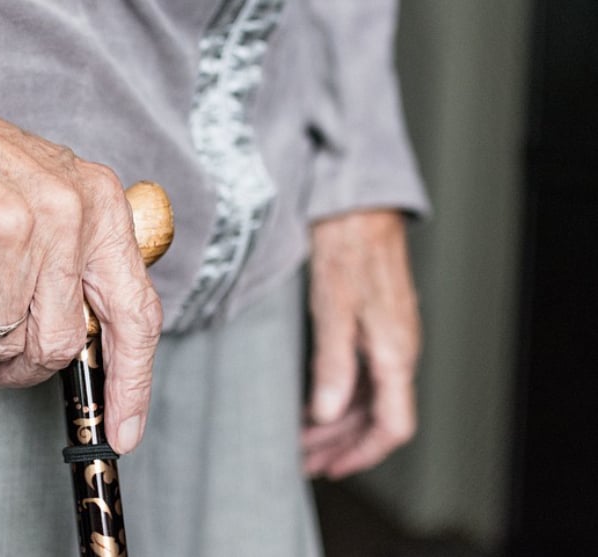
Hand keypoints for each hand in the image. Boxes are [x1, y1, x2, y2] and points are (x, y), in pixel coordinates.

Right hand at [0, 48, 161, 453]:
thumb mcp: (52, 191)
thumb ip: (79, 258)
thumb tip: (85, 344)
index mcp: (99, 205)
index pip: (135, 312)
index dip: (132, 382)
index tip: (123, 431)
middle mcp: (65, 215)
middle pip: (61, 342)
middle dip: (26, 363)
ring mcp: (13, 230)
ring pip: (4, 339)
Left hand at [302, 210, 419, 478]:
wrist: (359, 206)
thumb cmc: (348, 249)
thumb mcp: (332, 309)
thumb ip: (332, 365)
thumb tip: (326, 414)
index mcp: (394, 353)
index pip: (392, 427)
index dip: (360, 454)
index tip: (327, 468)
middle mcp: (399, 351)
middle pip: (378, 418)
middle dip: (340, 445)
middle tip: (301, 459)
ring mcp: (390, 339)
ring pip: (370, 399)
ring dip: (338, 424)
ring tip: (302, 438)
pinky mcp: (377, 326)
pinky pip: (366, 377)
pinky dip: (340, 397)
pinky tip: (314, 401)